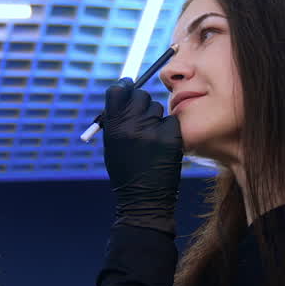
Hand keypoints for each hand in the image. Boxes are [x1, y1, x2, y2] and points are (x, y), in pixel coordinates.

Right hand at [102, 78, 182, 234]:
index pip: (117, 91)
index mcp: (113, 127)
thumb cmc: (126, 172)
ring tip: (150, 138)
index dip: (124, 86)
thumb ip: (116, 119)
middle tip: (142, 114)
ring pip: (157, 107)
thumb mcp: (112, 145)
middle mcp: (132, 125)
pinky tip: (163, 144)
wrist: (144, 199)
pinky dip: (168, 128)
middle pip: (140, 95)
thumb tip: (125, 92)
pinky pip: (171, 120)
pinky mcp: (171, 137)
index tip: (128, 86)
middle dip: (141, 102)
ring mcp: (153, 130)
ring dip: (155, 117)